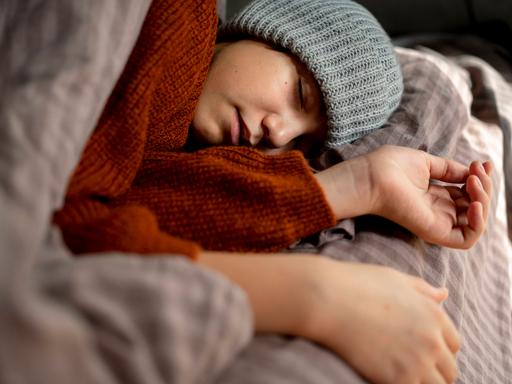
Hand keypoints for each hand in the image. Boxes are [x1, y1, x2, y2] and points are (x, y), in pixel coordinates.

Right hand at [303, 259, 459, 383]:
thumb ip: (422, 289)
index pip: (453, 344)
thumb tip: (443, 294)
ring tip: (400, 376)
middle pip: (449, 370)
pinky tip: (386, 379)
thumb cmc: (356, 284)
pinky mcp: (398, 379)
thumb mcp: (394, 279)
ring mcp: (417, 362)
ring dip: (423, 383)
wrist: (327, 299)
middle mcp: (432, 340)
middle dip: (434, 371)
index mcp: (433, 314)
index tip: (422, 352)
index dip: (439, 349)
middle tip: (410, 369)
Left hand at [365, 145, 491, 248]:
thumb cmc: (388, 167)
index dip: (480, 179)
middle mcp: (437, 210)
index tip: (482, 163)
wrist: (371, 176)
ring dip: (484, 201)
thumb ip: (449, 169)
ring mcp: (436, 222)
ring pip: (475, 222)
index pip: (467, 193)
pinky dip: (478, 223)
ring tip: (473, 182)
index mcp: (434, 195)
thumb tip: (471, 171)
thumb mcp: (425, 162)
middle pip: (474, 206)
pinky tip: (474, 203)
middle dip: (484, 187)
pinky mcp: (433, 232)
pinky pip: (466, 239)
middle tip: (477, 171)